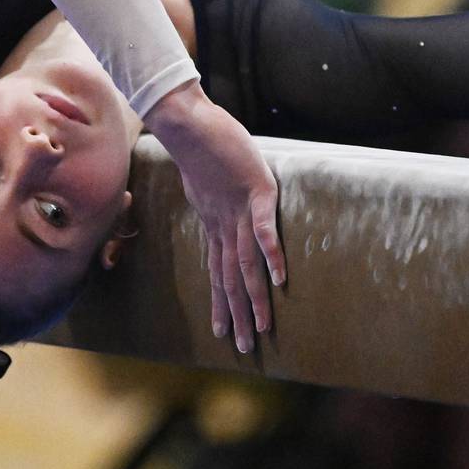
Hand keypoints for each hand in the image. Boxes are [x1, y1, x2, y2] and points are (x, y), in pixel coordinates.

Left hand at [145, 82, 284, 352]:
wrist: (187, 121)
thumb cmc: (199, 145)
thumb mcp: (204, 181)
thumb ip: (214, 199)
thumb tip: (216, 205)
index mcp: (214, 224)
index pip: (218, 273)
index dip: (221, 304)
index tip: (222, 333)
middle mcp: (224, 224)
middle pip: (231, 277)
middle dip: (237, 314)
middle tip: (242, 347)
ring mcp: (239, 210)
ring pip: (246, 262)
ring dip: (255, 297)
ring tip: (263, 326)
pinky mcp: (256, 190)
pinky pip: (264, 227)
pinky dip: (272, 252)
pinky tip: (281, 277)